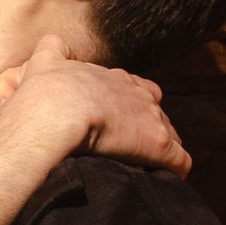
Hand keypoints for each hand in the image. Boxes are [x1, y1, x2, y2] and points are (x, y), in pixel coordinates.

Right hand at [0, 35, 189, 176]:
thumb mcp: (46, 61)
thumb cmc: (46, 92)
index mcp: (114, 78)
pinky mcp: (160, 145)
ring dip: (161, 150)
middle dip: (147, 126)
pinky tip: (166, 180)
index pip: (136, 87)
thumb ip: (52, 51)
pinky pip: (179, 160)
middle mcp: (138, 94)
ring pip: (169, 134)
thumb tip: (50, 44)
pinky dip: (174, 170)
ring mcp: (152, 119)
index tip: (119, 120)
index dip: (130, 104)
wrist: (56, 112)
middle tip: (130, 146)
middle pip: (154, 109)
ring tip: (148, 168)